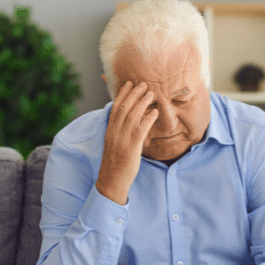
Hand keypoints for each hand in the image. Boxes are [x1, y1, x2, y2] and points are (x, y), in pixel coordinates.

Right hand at [95, 81, 157, 204]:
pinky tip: (155, 112)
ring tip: (151, 94)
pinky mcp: (131, 148)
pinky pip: (140, 130)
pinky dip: (148, 119)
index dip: (122, 94)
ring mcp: (122, 140)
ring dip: (142, 103)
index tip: (129, 83)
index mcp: (110, 130)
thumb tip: (127, 120)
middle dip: (134, 94)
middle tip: (144, 84)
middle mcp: (114, 132)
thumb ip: (119, 131)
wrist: (111, 180)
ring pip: (132, 116)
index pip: (115, 107)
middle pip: (124, 108)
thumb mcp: (114, 143)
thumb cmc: (115, 163)